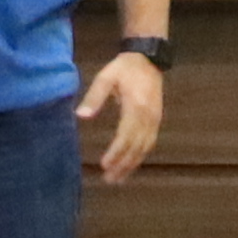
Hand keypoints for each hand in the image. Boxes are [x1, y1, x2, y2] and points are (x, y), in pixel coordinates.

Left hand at [83, 46, 166, 178]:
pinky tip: (131, 164)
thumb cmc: (124, 68)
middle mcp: (148, 116)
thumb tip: (81, 116)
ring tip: (119, 178)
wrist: (148, 59)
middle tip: (110, 179)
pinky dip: (140, 156)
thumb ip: (94, 97)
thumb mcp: (106, 78)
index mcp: (135, 106)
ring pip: (145, 148)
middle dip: (123, 164)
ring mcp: (155, 119)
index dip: (116, 152)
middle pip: (136, 146)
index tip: (104, 165)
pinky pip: (149, 142)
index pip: (126, 136)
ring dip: (132, 164)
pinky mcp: (157, 120)